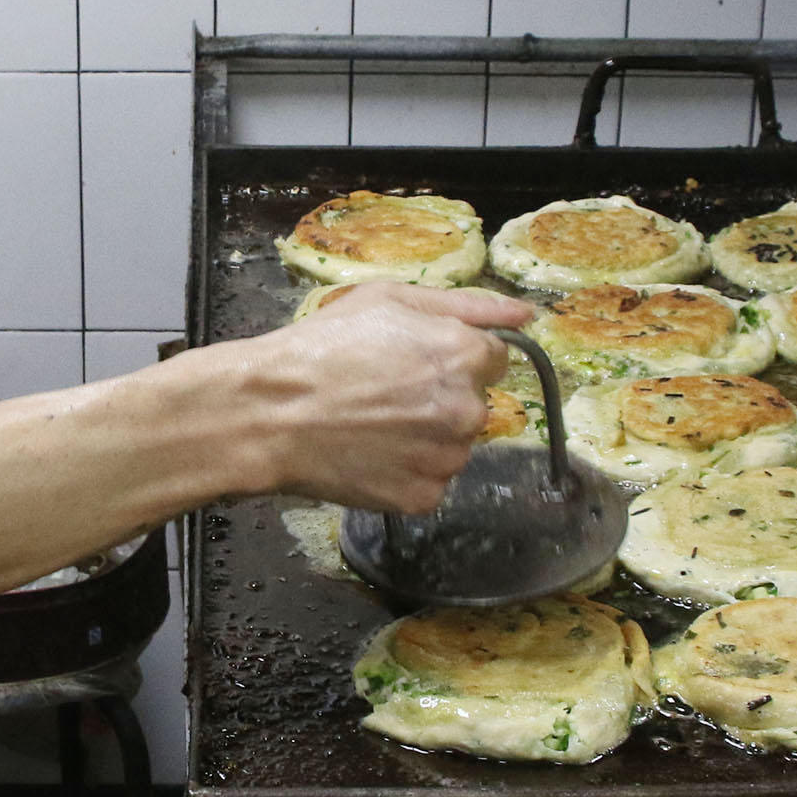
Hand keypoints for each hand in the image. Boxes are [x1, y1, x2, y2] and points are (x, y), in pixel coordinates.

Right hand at [236, 283, 534, 512]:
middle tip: (383, 392)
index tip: (411, 360)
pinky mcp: (423, 497)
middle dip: (440, 397)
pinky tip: (369, 453)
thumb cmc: (321, 348)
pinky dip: (405, 472)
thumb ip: (467, 304)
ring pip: (452, 445)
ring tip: (370, 424)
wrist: (269, 414)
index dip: (450, 355)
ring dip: (425, 437)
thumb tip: (527, 315)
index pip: (493, 357)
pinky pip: (429, 482)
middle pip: (473, 403)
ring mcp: (447, 459)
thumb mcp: (388, 300)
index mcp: (465, 355)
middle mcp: (468, 410)